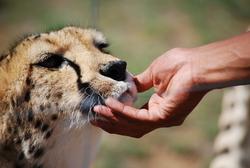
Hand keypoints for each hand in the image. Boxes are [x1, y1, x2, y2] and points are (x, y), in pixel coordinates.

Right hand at [91, 48, 207, 137]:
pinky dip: (122, 112)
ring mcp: (162, 119)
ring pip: (132, 125)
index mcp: (158, 108)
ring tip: (97, 112)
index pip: (134, 118)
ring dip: (113, 119)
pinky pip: (137, 118)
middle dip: (111, 123)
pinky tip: (110, 105)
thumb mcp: (153, 74)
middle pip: (130, 126)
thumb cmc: (180, 65)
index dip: (117, 116)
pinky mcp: (163, 117)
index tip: (102, 109)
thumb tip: (126, 85)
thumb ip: (139, 83)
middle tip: (94, 117)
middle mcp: (160, 118)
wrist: (197, 63)